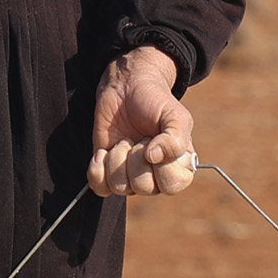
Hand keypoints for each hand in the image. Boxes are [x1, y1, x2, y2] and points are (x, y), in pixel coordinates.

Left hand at [88, 45, 197, 196]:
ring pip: (120, 187)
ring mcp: (130, 178)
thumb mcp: (176, 116)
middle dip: (136, 156)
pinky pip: (100, 188)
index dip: (161, 162)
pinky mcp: (107, 173)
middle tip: (139, 137)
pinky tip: (103, 151)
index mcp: (179, 168)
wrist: (126, 89)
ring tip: (124, 140)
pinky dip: (97, 169)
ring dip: (118, 157)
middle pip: (143, 187)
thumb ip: (176, 140)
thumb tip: (153, 157)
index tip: (156, 138)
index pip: (172, 185)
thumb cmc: (156, 103)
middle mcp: (155, 178)